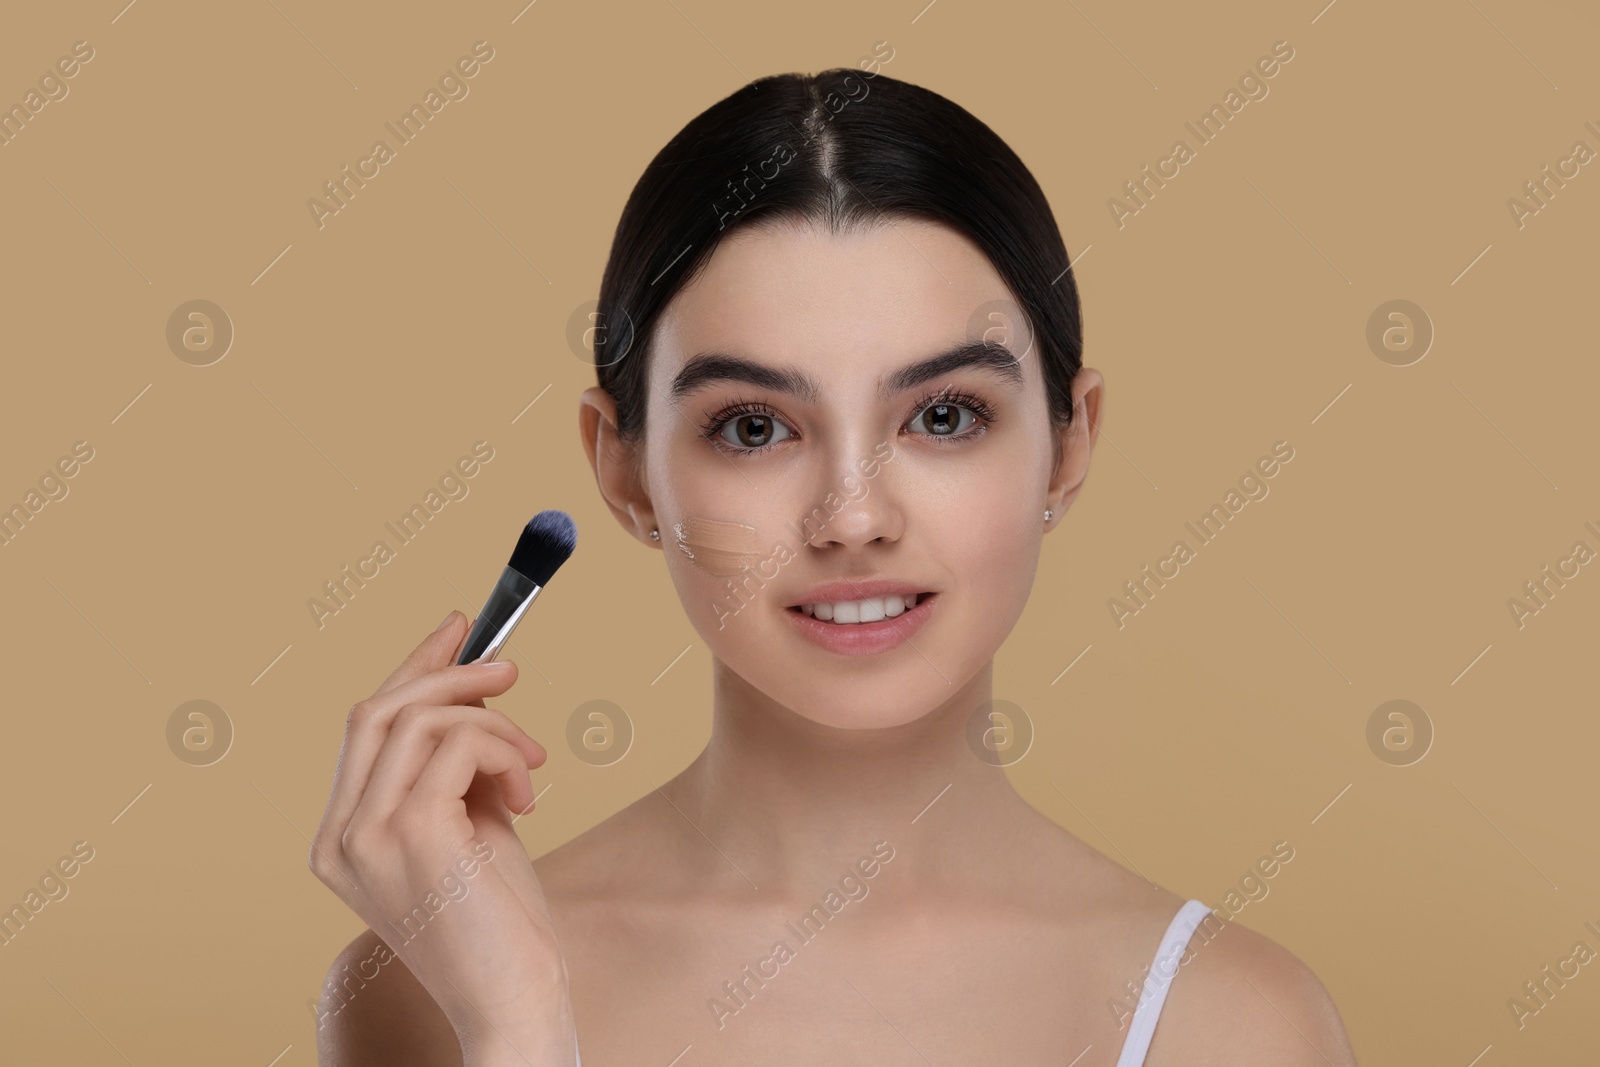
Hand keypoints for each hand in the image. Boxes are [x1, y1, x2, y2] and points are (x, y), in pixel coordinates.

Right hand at [309, 610, 576, 1063]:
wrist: (512, 1000)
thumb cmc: (498, 925)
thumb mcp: (469, 829)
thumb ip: (456, 769)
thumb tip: (475, 695)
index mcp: (339, 839)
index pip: (364, 727)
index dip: (412, 669)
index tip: (458, 630)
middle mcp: (337, 838)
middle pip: (378, 710)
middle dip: (449, 674)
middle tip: (510, 667)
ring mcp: (365, 837)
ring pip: (421, 720)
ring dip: (493, 724)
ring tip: (532, 764)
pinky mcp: (410, 834)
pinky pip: (458, 746)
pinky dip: (502, 750)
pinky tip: (528, 793)